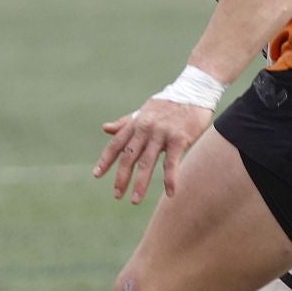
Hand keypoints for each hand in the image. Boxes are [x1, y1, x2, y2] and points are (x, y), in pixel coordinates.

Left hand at [94, 99, 214, 203]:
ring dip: (140, 184)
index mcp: (135, 123)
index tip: (97, 175)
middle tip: (117, 195)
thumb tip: (105, 128)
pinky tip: (171, 193)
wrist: (195, 90)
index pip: (116, 144)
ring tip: (134, 200)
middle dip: (121, 177)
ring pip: (147, 163)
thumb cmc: (168, 104)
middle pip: (128, 157)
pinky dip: (170, 179)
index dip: (105, 160)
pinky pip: (172, 162)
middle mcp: (144, 129)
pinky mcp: (178, 138)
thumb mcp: (144, 111)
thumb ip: (125, 122)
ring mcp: (161, 133)